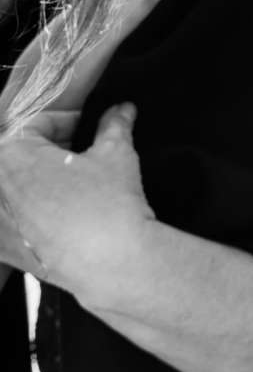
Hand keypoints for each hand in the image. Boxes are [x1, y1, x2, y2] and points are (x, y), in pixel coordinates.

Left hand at [0, 104, 154, 300]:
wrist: (111, 260)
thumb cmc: (108, 204)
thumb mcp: (116, 154)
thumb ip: (114, 126)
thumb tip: (122, 111)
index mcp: (12, 154)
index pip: (35, 124)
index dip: (67, 121)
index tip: (87, 126)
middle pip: (21, 157)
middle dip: (52, 152)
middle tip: (84, 156)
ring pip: (18, 190)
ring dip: (42, 183)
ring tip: (76, 188)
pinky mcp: (6, 249)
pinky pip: (15, 223)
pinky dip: (32, 217)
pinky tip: (63, 218)